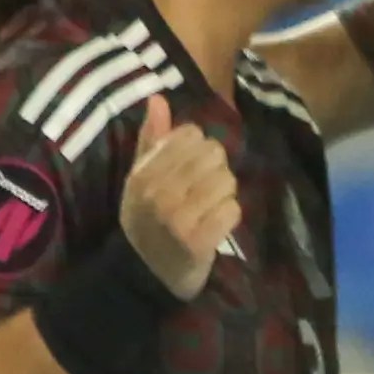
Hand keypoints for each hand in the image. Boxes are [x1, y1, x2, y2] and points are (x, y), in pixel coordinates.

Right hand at [116, 102, 242, 297]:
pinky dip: (230, 217)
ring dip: (224, 194)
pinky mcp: (199, 242)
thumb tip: (158, 99)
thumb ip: (151, 139)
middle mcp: (159, 193)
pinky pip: (234, 209)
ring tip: (208, 208)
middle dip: (214, 170)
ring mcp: (179, 218)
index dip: (198, 149)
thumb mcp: (139, 178)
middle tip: (203, 191)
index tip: (189, 169)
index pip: (192, 135)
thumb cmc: (145, 220)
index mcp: (143, 173)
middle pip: (214, 154)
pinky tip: (215, 225)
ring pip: (227, 181)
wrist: (144, 274)